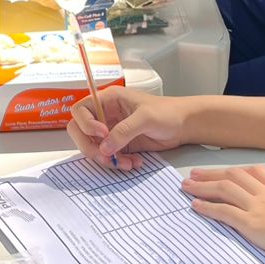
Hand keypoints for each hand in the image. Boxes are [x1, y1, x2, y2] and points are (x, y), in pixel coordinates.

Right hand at [68, 87, 188, 170]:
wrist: (184, 126)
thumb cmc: (168, 112)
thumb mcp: (146, 117)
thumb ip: (124, 131)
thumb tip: (104, 147)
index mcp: (108, 100)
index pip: (80, 110)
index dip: (85, 124)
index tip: (102, 134)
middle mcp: (105, 115)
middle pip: (80, 132)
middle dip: (91, 147)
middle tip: (107, 157)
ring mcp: (111, 131)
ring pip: (94, 148)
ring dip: (107, 159)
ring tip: (128, 163)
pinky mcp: (120, 145)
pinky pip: (109, 157)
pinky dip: (118, 163)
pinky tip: (134, 163)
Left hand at [181, 165, 264, 263]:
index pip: (254, 173)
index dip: (236, 171)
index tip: (225, 170)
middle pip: (234, 176)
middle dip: (212, 174)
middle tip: (195, 174)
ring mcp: (257, 206)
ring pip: (224, 189)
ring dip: (203, 186)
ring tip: (187, 186)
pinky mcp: (250, 223)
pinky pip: (223, 211)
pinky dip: (207, 207)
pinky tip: (196, 205)